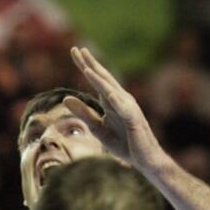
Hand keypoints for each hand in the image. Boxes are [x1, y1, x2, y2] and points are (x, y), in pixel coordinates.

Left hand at [64, 47, 164, 169]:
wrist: (144, 160)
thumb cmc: (124, 144)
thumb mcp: (97, 129)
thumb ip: (84, 113)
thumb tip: (66, 98)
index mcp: (111, 101)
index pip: (96, 79)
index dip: (85, 65)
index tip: (74, 50)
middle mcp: (121, 100)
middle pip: (103, 78)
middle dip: (91, 64)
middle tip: (77, 49)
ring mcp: (129, 108)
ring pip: (112, 90)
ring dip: (100, 79)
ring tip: (86, 68)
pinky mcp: (135, 120)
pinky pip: (125, 109)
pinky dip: (117, 101)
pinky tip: (108, 93)